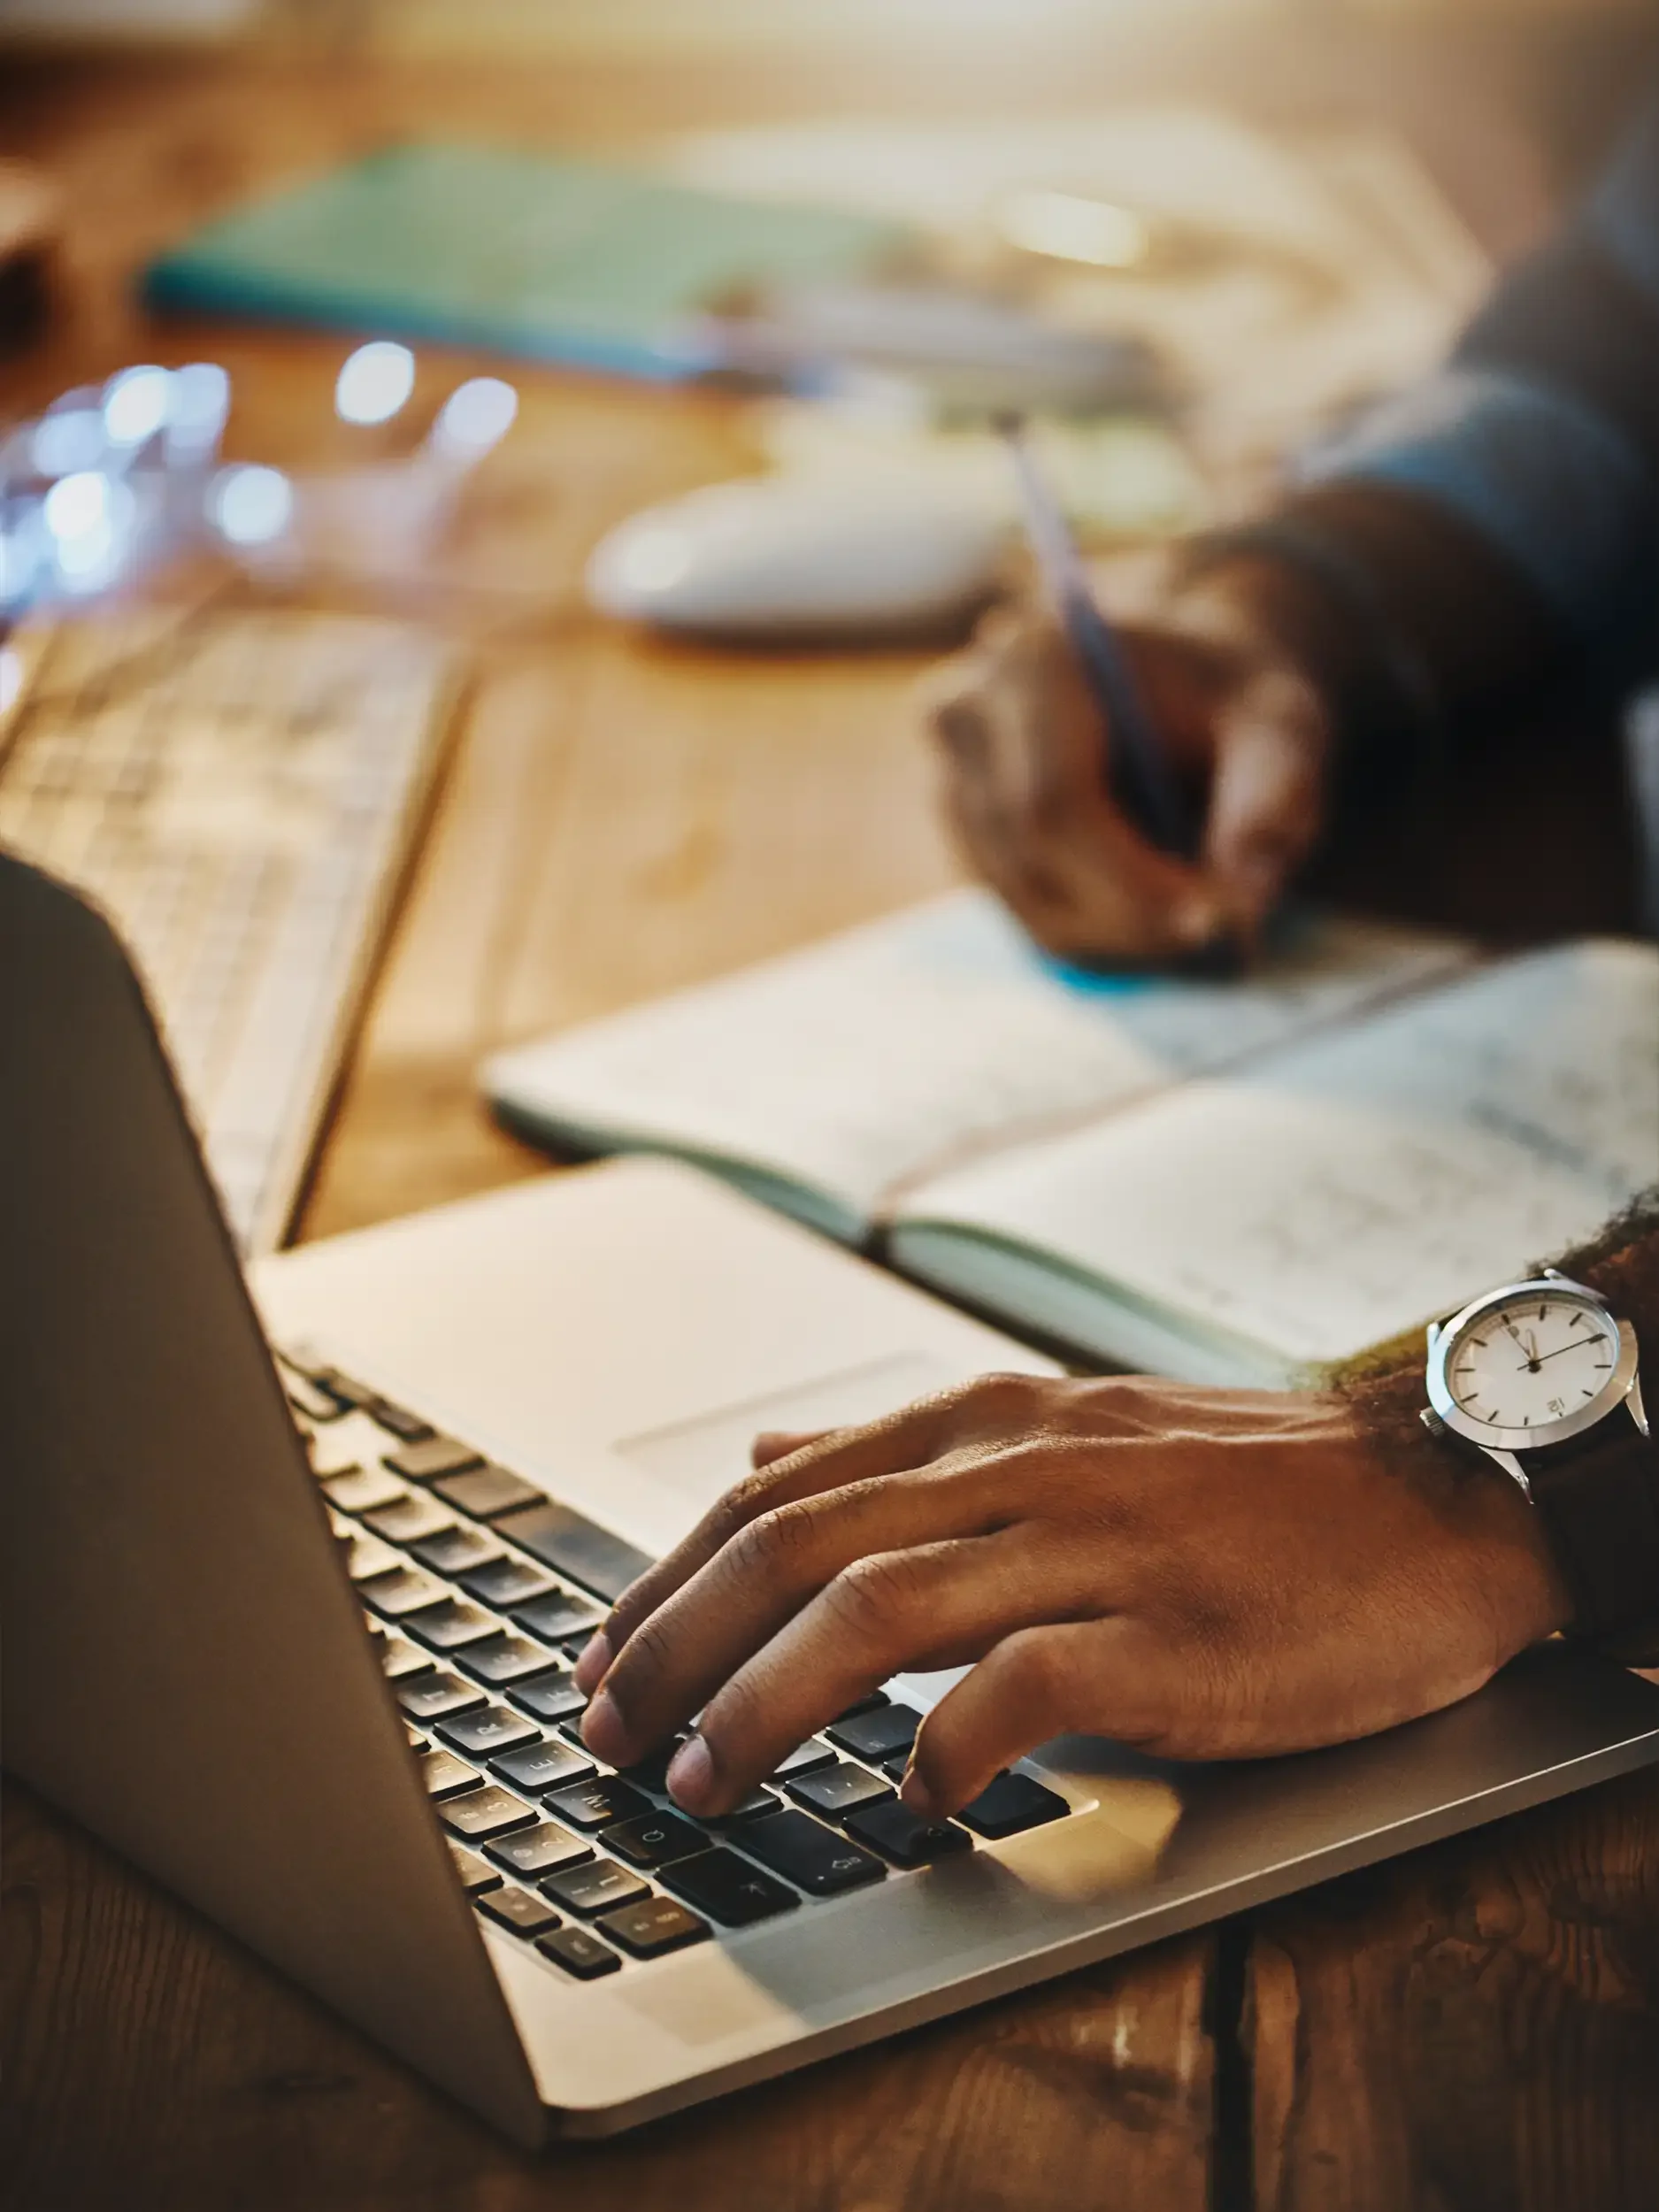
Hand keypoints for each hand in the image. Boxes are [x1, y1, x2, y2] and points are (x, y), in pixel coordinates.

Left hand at [574, 1372, 1567, 1820]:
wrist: (1428, 1493)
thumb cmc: (1239, 1480)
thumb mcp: (1058, 1428)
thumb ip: (903, 1451)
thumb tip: (767, 1455)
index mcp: (984, 1421)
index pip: (777, 1494)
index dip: (669, 1581)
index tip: (605, 1658)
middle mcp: (1019, 1467)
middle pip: (795, 1546)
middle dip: (676, 1645)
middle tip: (610, 1732)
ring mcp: (1093, 1546)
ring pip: (876, 1607)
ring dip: (764, 1702)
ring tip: (702, 1780)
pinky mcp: (1169, 1634)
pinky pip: (1023, 1687)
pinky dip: (946, 1747)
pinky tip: (911, 1799)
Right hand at [920, 559, 1341, 965]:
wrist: (1181, 682)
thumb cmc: (1229, 696)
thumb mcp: (1283, 723)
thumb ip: (1275, 791)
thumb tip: (1243, 894)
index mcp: (1034, 657)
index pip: (1054, 803)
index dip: (1129, 880)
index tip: (1214, 920)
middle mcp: (967, 714)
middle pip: (1031, 860)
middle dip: (1130, 917)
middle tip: (1223, 936)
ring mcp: (950, 778)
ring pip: (1025, 899)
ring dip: (1117, 936)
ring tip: (1200, 923)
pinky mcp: (962, 833)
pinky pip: (1021, 911)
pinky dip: (1096, 934)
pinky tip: (1157, 918)